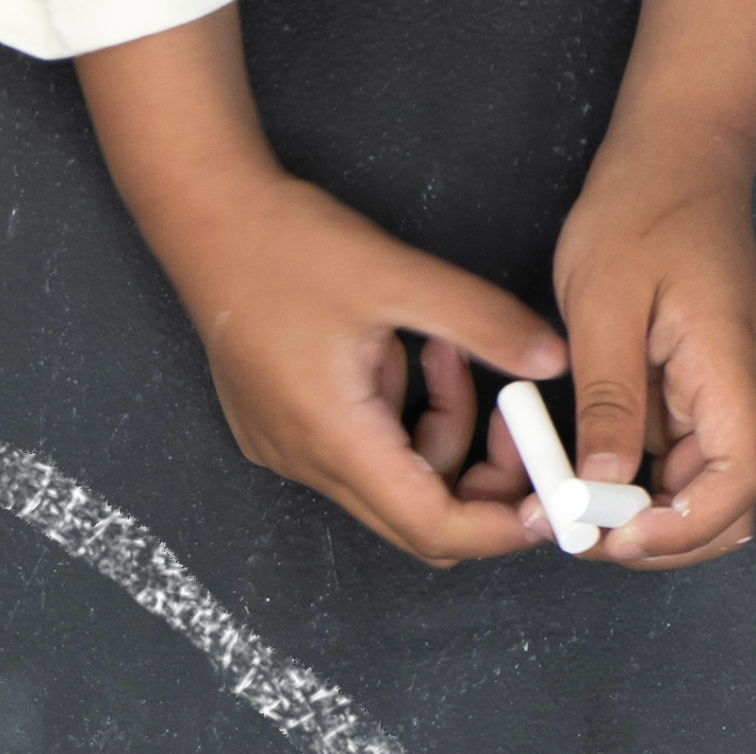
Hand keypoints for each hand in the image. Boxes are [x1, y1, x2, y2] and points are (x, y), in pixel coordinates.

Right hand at [130, 168, 569, 567]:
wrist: (205, 223)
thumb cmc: (286, 247)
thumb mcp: (399, 275)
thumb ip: (483, 322)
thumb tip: (550, 361)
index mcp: (334, 435)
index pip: (433, 526)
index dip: (499, 527)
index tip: (550, 502)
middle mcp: (307, 459)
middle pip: (418, 519)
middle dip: (482, 482)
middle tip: (516, 418)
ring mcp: (290, 451)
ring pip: (394, 482)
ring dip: (441, 433)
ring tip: (446, 352)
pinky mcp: (284, 432)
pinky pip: (362, 453)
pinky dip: (402, 420)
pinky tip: (402, 357)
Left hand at [542, 146, 755, 564]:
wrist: (676, 155)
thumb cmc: (643, 211)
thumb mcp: (607, 302)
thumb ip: (609, 397)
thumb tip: (602, 485)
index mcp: (729, 370)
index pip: (740, 481)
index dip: (684, 527)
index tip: (618, 535)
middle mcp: (734, 391)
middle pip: (721, 500)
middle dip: (657, 535)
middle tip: (580, 535)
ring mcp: (715, 391)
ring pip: (691, 485)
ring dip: (638, 511)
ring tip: (568, 507)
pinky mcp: (690, 385)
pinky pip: (668, 452)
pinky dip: (627, 475)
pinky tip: (577, 471)